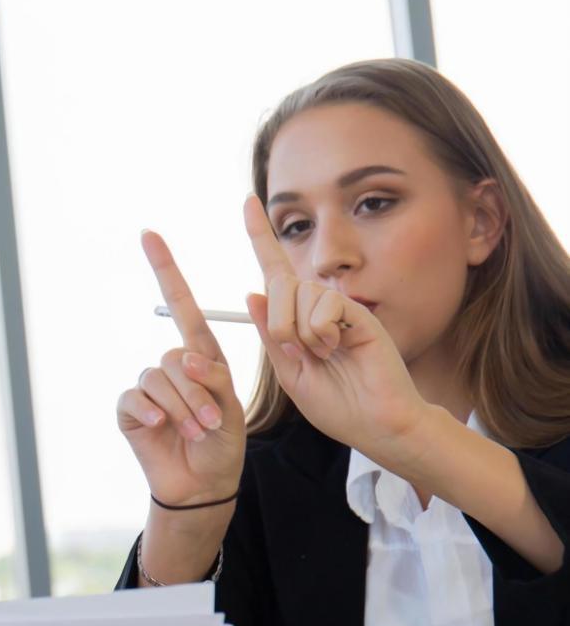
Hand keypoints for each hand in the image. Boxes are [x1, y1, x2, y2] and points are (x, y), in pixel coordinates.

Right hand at [118, 230, 246, 505]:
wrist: (204, 483)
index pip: (182, 305)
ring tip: (196, 431)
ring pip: (158, 378)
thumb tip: (184, 356)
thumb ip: (212, 376)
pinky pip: (134, 398)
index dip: (166, 269)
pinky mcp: (129, 409)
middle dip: (197, 391)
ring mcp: (148, 388)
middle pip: (175, 356)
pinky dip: (149, 412)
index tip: (149, 235)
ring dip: (182, 407)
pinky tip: (158, 427)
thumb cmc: (223, 444)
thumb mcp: (231, 404)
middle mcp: (172, 367)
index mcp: (200, 356)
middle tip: (211, 423)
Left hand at [240, 195, 427, 460]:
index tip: (247, 201)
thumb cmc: (337, 404)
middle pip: (278, 282)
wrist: (376, 424)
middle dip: (277, 319)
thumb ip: (272, 334)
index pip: (274, 270)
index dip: (260, 236)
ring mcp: (339, 306)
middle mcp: (316, 306)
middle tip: (296, 351)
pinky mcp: (359, 310)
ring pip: (298, 292)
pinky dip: (321, 330)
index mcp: (296, 318)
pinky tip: (338, 347)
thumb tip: (251, 292)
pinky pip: (324, 303)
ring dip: (299, 330)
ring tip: (323, 352)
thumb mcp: (290, 373)